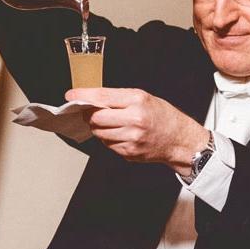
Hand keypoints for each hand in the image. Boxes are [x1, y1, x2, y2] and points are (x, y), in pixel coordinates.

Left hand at [66, 87, 209, 173]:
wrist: (179, 140)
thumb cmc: (162, 116)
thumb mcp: (143, 98)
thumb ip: (118, 98)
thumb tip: (91, 99)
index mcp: (137, 101)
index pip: (102, 97)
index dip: (82, 96)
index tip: (70, 95)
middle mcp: (134, 120)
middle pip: (95, 118)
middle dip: (88, 114)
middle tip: (90, 111)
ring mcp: (131, 139)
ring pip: (99, 133)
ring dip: (98, 127)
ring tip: (110, 123)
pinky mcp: (129, 153)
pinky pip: (107, 144)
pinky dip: (108, 138)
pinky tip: (119, 134)